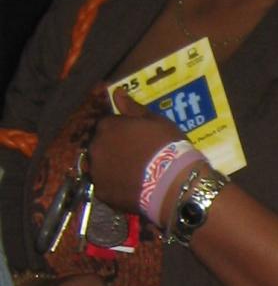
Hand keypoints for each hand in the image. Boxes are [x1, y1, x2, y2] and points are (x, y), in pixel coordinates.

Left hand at [88, 94, 177, 215]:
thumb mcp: (156, 121)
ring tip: (133, 176)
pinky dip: (115, 187)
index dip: (123, 133)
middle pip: (101, 145)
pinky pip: (105, 187)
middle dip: (114, 149)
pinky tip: (131, 190)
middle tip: (136, 159)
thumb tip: (117, 92)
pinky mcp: (102, 193)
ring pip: (101, 167)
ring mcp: (97, 171)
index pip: (109, 125)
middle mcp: (95, 146)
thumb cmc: (168, 147)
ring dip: (112, 168)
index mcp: (107, 125)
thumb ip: (133, 108)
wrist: (173, 184)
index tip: (137, 141)